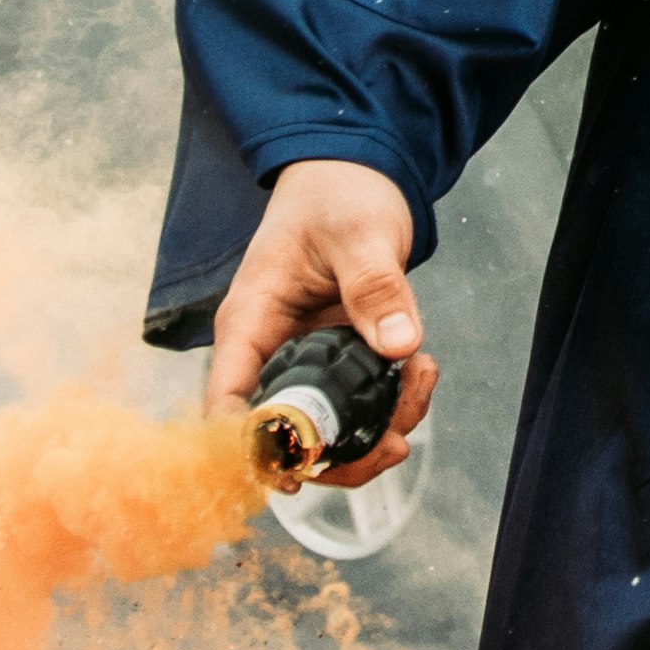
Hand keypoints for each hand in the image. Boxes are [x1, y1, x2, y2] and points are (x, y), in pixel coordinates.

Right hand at [211, 159, 436, 477]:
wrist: (352, 175)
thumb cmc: (336, 194)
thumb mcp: (359, 231)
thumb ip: (375, 284)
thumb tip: (398, 346)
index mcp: (251, 322)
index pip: (229, 403)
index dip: (253, 449)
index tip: (298, 474)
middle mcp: (270, 352)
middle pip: (284, 436)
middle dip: (339, 453)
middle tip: (395, 442)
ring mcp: (305, 362)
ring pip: (326, 431)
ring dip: (375, 432)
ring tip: (420, 383)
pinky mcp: (338, 362)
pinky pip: (358, 407)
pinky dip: (392, 406)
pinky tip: (420, 370)